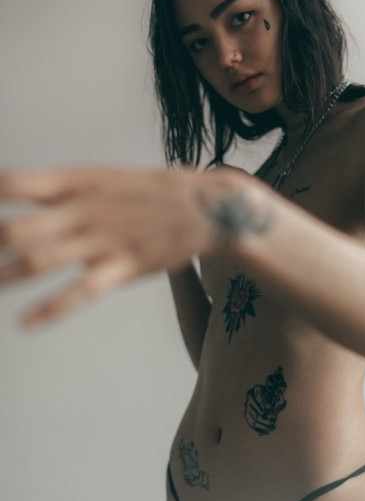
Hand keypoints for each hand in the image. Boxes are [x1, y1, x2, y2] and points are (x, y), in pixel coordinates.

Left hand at [0, 164, 243, 327]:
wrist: (208, 207)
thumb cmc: (153, 190)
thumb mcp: (105, 176)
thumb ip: (63, 188)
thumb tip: (19, 193)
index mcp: (78, 181)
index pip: (13, 185)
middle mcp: (83, 209)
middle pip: (16, 230)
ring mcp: (102, 239)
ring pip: (40, 262)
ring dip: (3, 278)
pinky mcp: (122, 267)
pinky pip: (80, 291)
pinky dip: (50, 309)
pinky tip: (24, 323)